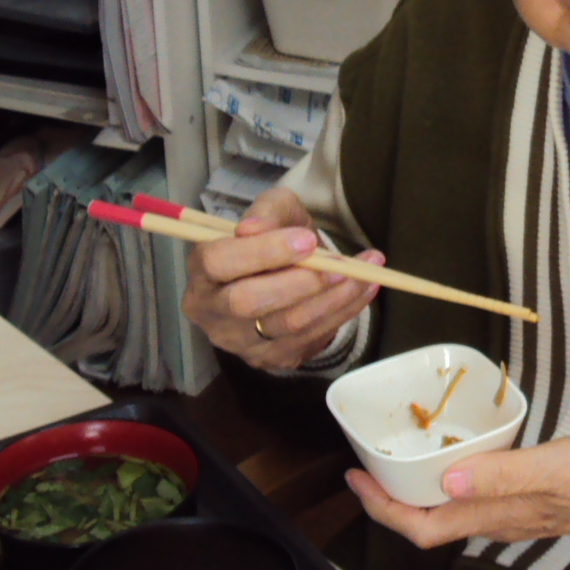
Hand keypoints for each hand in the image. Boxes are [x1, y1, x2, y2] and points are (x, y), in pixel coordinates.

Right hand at [180, 186, 382, 372]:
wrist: (286, 272)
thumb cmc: (274, 237)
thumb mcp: (274, 211)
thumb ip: (267, 213)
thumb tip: (253, 229)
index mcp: (202, 270)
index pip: (219, 262)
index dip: (263, 252)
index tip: (307, 240)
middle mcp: (211, 312)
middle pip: (248, 303)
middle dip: (301, 283)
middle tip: (341, 265)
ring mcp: (239, 342)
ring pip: (287, 325)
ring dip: (334, 298)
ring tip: (367, 272)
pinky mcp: (270, 358)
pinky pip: (311, 338)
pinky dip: (344, 312)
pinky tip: (364, 289)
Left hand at [347, 434, 569, 550]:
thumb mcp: (553, 468)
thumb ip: (501, 476)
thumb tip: (445, 481)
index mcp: (497, 515)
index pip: (423, 527)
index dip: (383, 509)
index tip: (356, 479)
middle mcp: (500, 520)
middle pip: (430, 522)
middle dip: (392, 500)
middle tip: (368, 465)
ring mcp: (516, 511)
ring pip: (452, 510)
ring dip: (419, 491)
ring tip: (400, 459)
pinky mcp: (532, 497)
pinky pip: (476, 496)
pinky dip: (451, 480)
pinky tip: (455, 455)